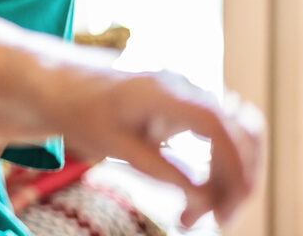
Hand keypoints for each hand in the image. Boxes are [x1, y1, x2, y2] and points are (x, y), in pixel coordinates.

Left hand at [52, 70, 262, 228]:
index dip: (232, 168)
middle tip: (219, 220)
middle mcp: (185, 87)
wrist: (61, 83)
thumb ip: (161, 172)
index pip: (217, 127)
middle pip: (241, 132)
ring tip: (198, 214)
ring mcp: (190, 94)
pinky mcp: (188, 107)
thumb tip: (206, 202)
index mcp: (163, 92)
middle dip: (239, 179)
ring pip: (238, 135)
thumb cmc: (82, 111)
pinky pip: (221, 136)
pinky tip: (199, 196)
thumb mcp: (115, 147)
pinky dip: (220, 167)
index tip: (226, 209)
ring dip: (231, 176)